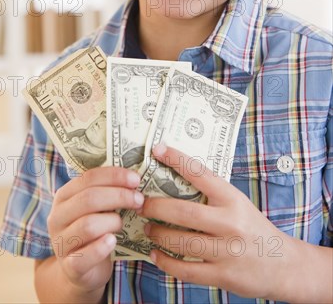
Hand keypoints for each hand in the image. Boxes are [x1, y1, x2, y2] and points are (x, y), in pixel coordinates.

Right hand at [47, 166, 143, 296]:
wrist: (80, 270)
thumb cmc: (94, 231)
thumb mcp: (95, 208)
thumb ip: (106, 191)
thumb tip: (134, 178)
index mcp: (64, 196)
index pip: (88, 177)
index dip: (114, 176)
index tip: (136, 179)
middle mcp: (58, 217)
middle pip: (89, 199)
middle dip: (119, 196)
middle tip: (139, 199)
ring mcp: (61, 242)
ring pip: (88, 225)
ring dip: (113, 221)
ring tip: (122, 224)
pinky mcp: (69, 266)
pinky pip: (85, 256)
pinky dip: (101, 248)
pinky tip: (113, 241)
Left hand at [140, 144, 297, 300]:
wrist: (283, 264)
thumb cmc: (253, 228)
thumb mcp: (238, 203)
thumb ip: (212, 195)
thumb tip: (174, 179)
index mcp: (233, 199)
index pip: (201, 174)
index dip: (177, 160)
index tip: (158, 149)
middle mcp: (230, 223)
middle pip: (183, 212)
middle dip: (155, 207)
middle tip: (140, 203)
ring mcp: (227, 251)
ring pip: (181, 241)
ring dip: (158, 234)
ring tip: (146, 227)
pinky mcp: (223, 275)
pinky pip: (186, 270)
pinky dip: (165, 262)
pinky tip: (155, 254)